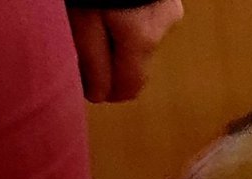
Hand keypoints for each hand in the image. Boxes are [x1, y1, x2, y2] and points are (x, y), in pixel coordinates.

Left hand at [68, 0, 183, 103]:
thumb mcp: (82, 21)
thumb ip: (91, 62)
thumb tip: (98, 95)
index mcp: (143, 40)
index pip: (128, 88)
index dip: (103, 91)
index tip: (83, 80)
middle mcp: (163, 28)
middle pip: (135, 65)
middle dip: (110, 62)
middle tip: (86, 44)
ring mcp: (169, 9)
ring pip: (140, 42)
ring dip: (117, 37)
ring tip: (97, 15)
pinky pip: (144, 19)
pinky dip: (126, 18)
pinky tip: (111, 2)